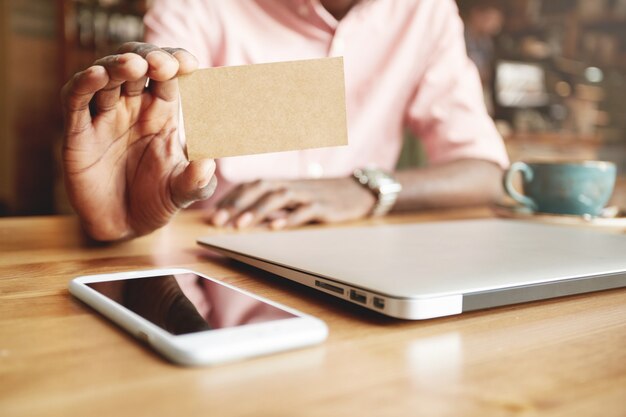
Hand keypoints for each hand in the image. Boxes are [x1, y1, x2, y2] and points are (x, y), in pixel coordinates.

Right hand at [61, 42, 216, 240]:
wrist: (124, 226)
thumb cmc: (157, 200)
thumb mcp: (182, 193)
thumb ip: (197, 182)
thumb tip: (208, 165)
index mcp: (162, 112)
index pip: (169, 76)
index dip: (177, 63)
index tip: (190, 64)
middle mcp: (133, 108)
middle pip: (137, 66)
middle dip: (149, 58)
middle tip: (163, 64)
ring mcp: (104, 117)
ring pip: (106, 76)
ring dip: (118, 66)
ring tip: (134, 65)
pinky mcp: (78, 133)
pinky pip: (76, 100)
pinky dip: (84, 84)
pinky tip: (96, 75)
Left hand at [208, 178, 375, 228]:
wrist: (356, 193)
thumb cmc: (320, 198)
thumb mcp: (294, 199)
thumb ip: (273, 205)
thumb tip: (245, 218)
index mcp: (281, 183)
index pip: (250, 186)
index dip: (230, 198)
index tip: (213, 213)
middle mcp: (290, 185)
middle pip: (259, 189)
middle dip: (236, 204)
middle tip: (218, 220)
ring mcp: (306, 194)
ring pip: (277, 198)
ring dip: (257, 211)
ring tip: (240, 225)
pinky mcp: (322, 205)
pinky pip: (303, 211)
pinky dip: (288, 218)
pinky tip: (275, 228)